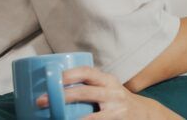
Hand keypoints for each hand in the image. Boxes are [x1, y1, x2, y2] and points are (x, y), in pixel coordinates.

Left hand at [36, 66, 181, 119]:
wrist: (145, 114)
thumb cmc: (117, 100)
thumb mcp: (108, 88)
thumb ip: (90, 86)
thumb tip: (55, 88)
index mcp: (107, 80)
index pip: (88, 72)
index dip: (70, 74)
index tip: (53, 79)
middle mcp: (113, 92)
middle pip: (85, 93)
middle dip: (62, 96)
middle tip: (41, 101)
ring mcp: (116, 109)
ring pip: (91, 116)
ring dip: (70, 119)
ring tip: (54, 119)